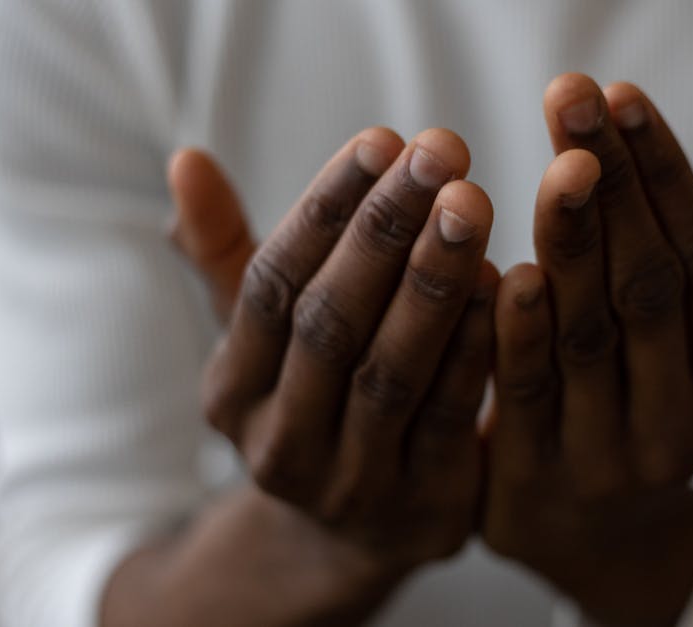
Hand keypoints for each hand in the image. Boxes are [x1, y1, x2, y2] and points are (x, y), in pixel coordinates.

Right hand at [172, 128, 496, 583]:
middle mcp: (280, 442)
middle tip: (441, 151)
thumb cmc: (310, 402)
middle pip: (330, 323)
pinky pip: (451, 417)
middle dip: (385, 230)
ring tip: (473, 202)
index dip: (324, 210)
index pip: (270, 285)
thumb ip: (226, 253)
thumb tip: (184, 160)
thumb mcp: (261, 339)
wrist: (343, 540)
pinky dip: (477, 348)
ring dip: (433, 281)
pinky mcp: (423, 507)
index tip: (381, 138)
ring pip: (390, 371)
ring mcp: (351, 483)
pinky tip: (507, 282)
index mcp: (233, 390)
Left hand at [482, 74, 692, 625]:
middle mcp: (676, 417)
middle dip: (613, 184)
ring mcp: (606, 455)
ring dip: (574, 243)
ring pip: (590, 336)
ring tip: (560, 164)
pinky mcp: (531, 481)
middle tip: (574, 96)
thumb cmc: (642, 417)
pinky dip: (518, 332)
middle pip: (648, 286)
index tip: (623, 97)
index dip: (664, 176)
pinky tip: (505, 269)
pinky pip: (524, 396)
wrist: (599, 547)